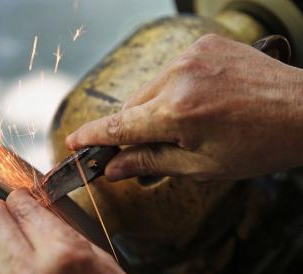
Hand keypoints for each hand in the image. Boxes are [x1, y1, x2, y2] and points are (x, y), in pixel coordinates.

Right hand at [66, 34, 302, 180]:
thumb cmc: (259, 145)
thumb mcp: (202, 167)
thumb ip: (151, 163)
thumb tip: (115, 167)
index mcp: (178, 114)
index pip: (118, 126)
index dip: (92, 136)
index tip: (73, 142)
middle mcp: (179, 78)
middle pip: (131, 107)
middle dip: (133, 129)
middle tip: (148, 146)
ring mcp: (191, 56)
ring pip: (149, 89)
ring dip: (154, 109)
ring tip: (187, 123)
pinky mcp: (203, 45)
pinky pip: (170, 71)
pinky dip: (173, 89)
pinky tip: (198, 101)